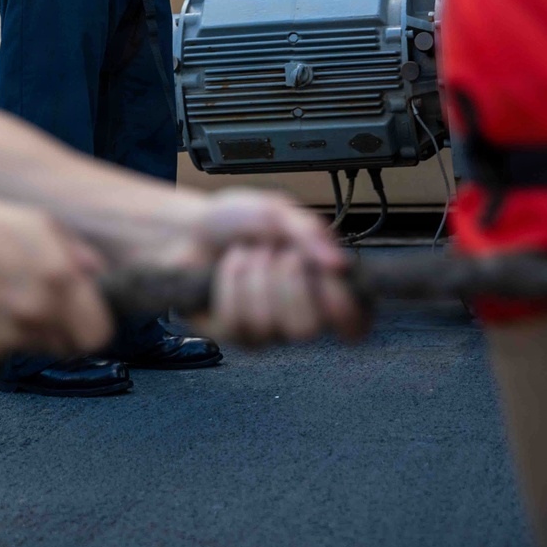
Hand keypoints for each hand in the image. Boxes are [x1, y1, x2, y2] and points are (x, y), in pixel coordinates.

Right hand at [0, 194, 113, 359]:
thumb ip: (75, 250)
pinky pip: (6, 347)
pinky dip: (3, 332)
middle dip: (67, 329)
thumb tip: (96, 272)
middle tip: (49, 302)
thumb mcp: (38, 222)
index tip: (87, 314)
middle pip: (71, 347)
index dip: (96, 324)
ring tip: (9, 293)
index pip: (100, 334)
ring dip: (34, 329)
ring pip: (38, 347)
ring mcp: (8, 337)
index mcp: (59, 281)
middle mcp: (37, 315)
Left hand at [140, 190, 366, 346]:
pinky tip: (231, 265)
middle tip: (278, 253)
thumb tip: (339, 264)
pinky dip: (231, 280)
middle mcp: (298, 313)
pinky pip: (237, 320)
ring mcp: (266, 328)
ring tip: (250, 253)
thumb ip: (311, 233)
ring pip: (270, 324)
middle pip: (308, 329)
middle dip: (287, 281)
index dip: (347, 309)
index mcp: (321, 286)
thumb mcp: (279, 212)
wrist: (191, 225)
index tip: (330, 278)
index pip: (355, 324)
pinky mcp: (233, 334)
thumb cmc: (239, 219)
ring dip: (255, 274)